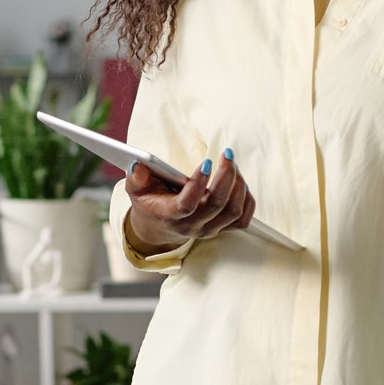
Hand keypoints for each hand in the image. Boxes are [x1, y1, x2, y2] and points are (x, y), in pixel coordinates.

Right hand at [121, 152, 253, 252]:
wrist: (158, 227)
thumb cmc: (149, 203)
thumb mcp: (136, 190)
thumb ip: (135, 178)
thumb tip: (139, 166)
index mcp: (170, 215)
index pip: (187, 204)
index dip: (199, 184)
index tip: (207, 162)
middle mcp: (192, 225)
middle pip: (217, 205)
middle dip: (226, 176)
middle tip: (227, 154)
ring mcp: (209, 229)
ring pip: (233, 211)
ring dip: (238, 185)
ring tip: (231, 164)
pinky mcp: (221, 229)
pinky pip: (243, 220)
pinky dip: (247, 201)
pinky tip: (240, 183)